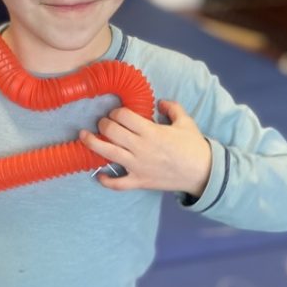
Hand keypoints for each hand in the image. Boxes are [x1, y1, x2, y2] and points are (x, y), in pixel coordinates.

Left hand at [79, 100, 210, 194]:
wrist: (203, 172)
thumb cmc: (194, 146)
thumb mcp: (185, 122)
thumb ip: (172, 108)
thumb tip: (161, 102)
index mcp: (151, 131)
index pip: (123, 116)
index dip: (116, 112)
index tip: (117, 113)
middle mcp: (140, 148)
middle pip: (111, 131)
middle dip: (104, 123)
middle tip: (104, 123)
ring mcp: (138, 166)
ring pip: (107, 153)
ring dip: (92, 143)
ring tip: (83, 137)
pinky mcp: (139, 181)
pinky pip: (118, 184)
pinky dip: (106, 181)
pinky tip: (98, 175)